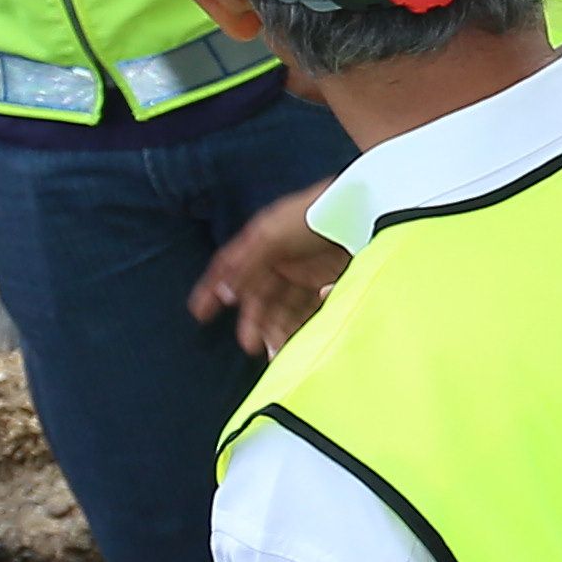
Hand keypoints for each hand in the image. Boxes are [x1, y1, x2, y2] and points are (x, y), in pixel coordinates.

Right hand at [191, 185, 347, 358]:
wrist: (362, 209)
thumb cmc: (311, 214)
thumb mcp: (270, 234)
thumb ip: (245, 263)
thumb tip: (223, 292)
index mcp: (260, 243)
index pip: (230, 270)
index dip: (212, 291)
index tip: (199, 314)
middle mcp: (280, 260)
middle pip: (260, 297)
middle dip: (254, 322)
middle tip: (251, 345)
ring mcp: (305, 272)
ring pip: (284, 308)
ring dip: (277, 329)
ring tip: (276, 352)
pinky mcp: (329, 281)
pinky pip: (309, 309)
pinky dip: (302, 324)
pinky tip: (300, 338)